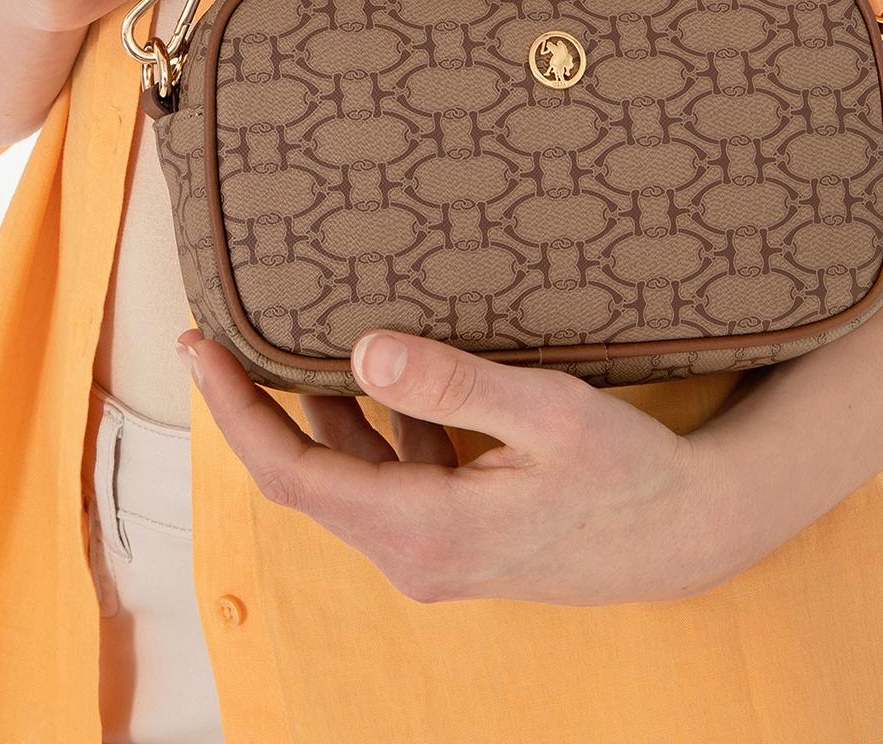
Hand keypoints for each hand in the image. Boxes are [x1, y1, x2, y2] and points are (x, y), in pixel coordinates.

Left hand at [176, 324, 754, 605]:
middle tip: (218, 328)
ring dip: (316, 408)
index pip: (291, 473)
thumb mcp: (547, 413)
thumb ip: (453, 385)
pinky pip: (390, 472)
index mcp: (421, 531)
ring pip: (348, 470)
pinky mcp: (455, 533)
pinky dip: (371, 420)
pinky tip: (376, 366)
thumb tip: (362, 353)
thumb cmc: (624, 472)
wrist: (685, 532)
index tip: (197, 346)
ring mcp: (432, 548)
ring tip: (284, 332)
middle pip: (307, 473)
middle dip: (258, 403)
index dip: (235, 411)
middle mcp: (412, 552)